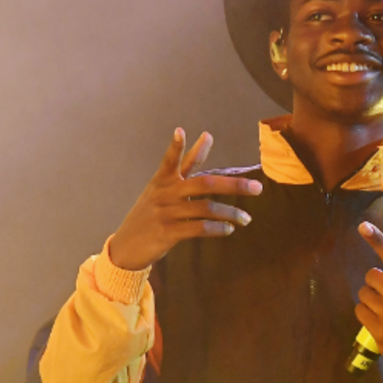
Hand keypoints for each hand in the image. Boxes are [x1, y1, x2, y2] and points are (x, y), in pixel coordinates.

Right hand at [107, 128, 261, 269]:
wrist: (125, 247)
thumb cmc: (148, 215)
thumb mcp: (159, 190)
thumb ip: (181, 167)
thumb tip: (204, 138)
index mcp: (162, 180)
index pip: (175, 160)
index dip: (188, 147)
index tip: (207, 135)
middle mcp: (165, 193)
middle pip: (205, 184)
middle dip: (233, 185)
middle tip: (257, 188)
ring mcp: (166, 212)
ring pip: (206, 208)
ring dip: (230, 213)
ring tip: (246, 219)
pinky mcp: (168, 232)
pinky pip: (199, 228)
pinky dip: (217, 228)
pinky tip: (228, 229)